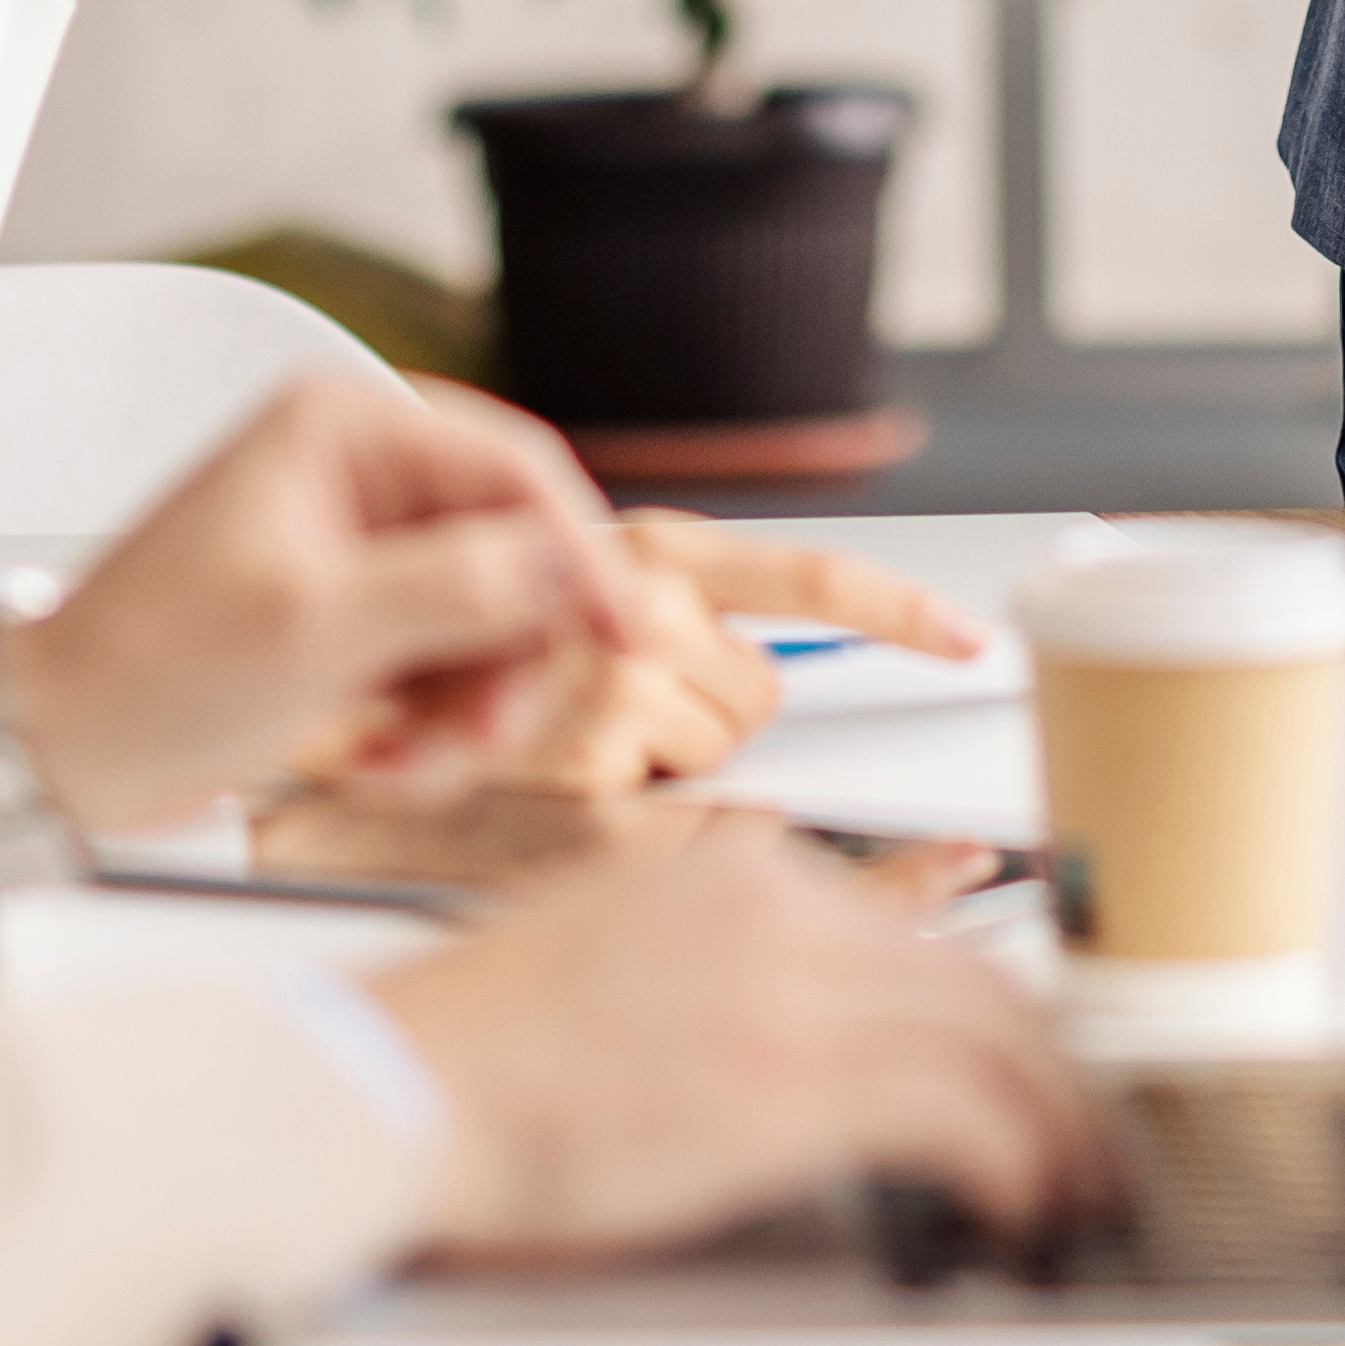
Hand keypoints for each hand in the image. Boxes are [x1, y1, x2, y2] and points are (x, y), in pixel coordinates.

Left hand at [0, 372, 627, 830]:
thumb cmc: (143, 672)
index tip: (624, 634)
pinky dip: (426, 729)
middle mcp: (359, 478)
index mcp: (344, 432)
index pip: (514, 472)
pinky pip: (443, 671)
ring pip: (488, 625)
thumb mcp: (311, 628)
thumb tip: (562, 567)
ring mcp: (358, 557)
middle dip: (504, 656)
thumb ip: (450, 589)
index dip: (580, 556)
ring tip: (401, 762)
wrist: (51, 754)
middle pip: (513, 555)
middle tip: (483, 730)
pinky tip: (374, 763)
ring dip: (464, 708)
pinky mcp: (352, 627)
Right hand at [377, 823, 1108, 1262]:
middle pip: (978, 978)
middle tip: (1088, 1127)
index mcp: (738, 871)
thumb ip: (719, 953)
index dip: (1002, 993)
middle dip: (1054, 1065)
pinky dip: (1016, 1161)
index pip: (919, 920)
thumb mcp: (616, 948)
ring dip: (1057, 1122)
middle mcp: (781, 909)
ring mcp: (791, 992)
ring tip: (1079, 1181)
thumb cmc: (477, 1049)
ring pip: (992, 1038)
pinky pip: (958, 1113)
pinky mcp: (789, 1085)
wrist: (399, 1085)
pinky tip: (1026, 1204)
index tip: (1042, 1044)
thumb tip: (797, 1005)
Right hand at [475, 521, 994, 788]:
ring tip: (581, 727)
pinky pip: (667, 800)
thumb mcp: (601, 586)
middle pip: (763, 692)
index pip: (813, 578)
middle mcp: (645, 602)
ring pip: (721, 750)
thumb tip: (779, 677)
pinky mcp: (590, 761)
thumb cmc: (500, 639)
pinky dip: (630, 795)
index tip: (971, 640)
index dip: (902, 611)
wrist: (373, 673)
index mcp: (660, 545)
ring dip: (670, 755)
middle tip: (623, 695)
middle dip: (715, 708)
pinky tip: (564, 762)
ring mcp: (617, 681)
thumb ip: (693, 610)